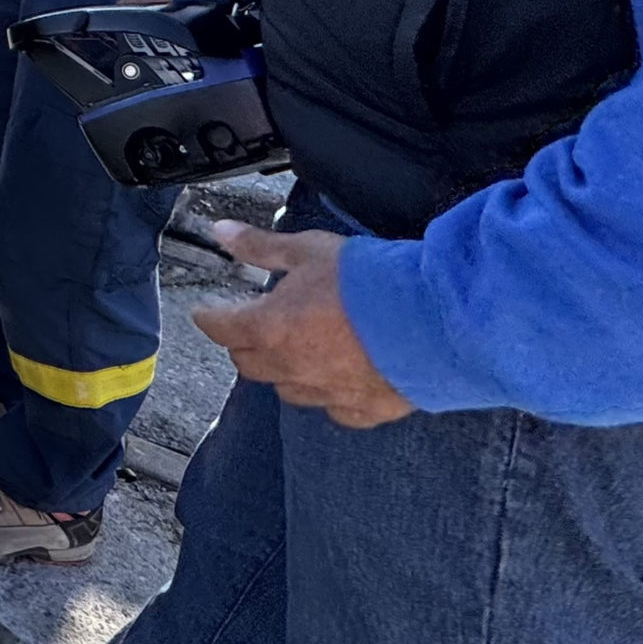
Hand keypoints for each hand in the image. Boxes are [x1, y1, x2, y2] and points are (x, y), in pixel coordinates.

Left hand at [190, 222, 415, 428]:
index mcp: (268, 328)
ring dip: (282, 369)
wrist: (435, 321)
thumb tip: (220, 233)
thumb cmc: (368, 281)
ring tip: (293, 349)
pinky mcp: (362, 410)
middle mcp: (290, 368)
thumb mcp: (309, 250)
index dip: (210, 316)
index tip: (206, 311)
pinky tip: (335, 379)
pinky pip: (332, 408)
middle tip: (250, 325)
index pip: (221, 327)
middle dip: (243, 343)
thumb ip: (260, 247)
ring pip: (287, 388)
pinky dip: (328, 393)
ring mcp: (325, 394)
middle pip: (248, 363)